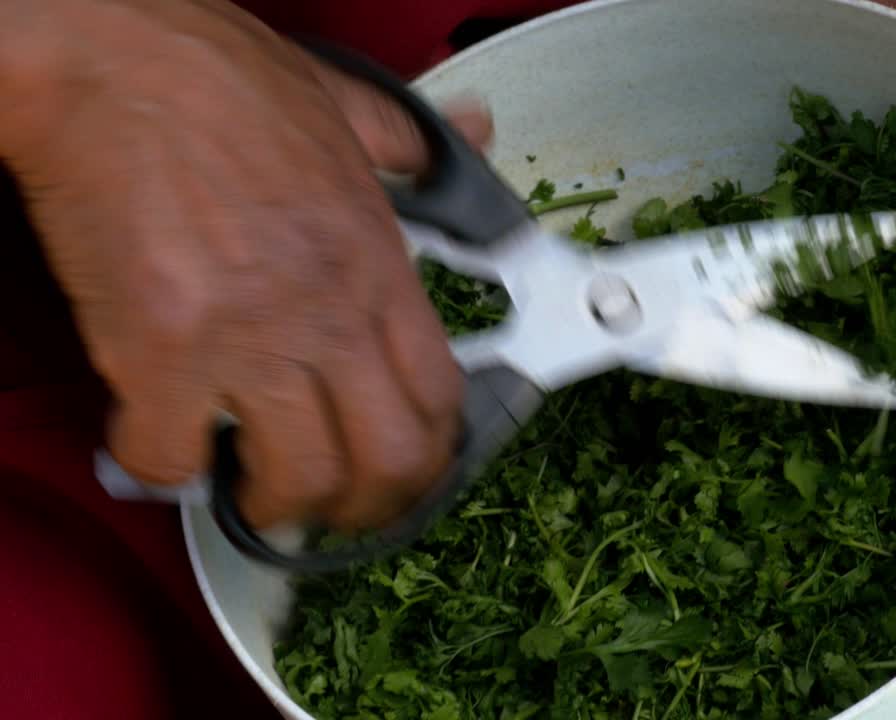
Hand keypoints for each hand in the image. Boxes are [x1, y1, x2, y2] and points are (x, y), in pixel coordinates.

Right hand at [4, 0, 487, 530]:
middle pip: (390, 461)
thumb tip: (470, 131)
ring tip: (252, 485)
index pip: (441, 397)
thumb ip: (412, 143)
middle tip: (339, 504)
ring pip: (298, 480)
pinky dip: (166, 469)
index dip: (432, 455)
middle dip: (369, 507)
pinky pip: (174, 458)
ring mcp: (250, 338)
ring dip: (276, 502)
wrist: (104, 60)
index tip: (406, 466)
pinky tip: (161, 440)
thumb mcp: (346, 106)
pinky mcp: (162, 352)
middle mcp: (328, 312)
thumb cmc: (213, 79)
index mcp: (378, 264)